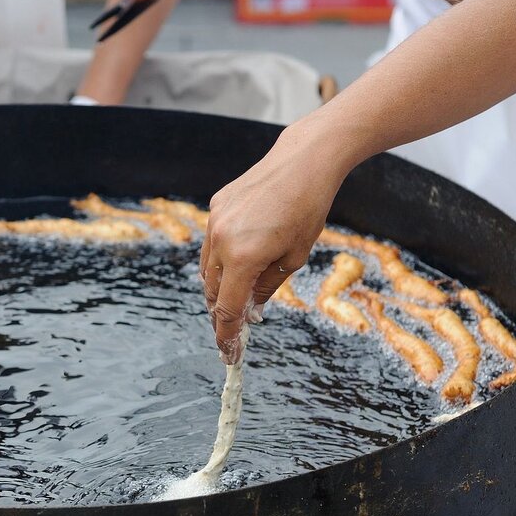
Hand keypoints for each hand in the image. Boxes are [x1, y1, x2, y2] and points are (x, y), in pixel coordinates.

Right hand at [200, 125, 347, 362]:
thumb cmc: (307, 209)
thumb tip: (251, 310)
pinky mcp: (216, 206)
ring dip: (219, 286)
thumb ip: (267, 287)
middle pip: (212, 291)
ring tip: (238, 295)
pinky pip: (212, 242)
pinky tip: (240, 260)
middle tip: (236, 328)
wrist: (303, 161)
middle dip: (222, 312)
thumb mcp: (295, 257)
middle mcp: (221, 240)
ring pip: (207, 267)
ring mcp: (215, 221)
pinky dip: (221, 258)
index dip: (226, 335)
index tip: (228, 354)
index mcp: (243, 258)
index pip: (227, 309)